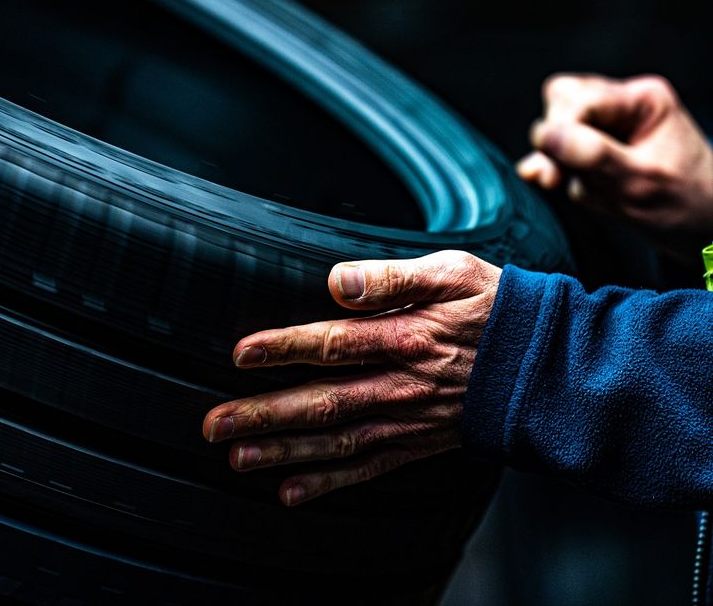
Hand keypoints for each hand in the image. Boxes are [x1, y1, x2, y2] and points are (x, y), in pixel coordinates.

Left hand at [202, 251, 499, 505]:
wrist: (551, 369)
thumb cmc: (497, 310)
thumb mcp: (453, 272)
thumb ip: (394, 277)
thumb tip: (340, 281)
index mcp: (407, 337)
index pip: (334, 343)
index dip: (286, 349)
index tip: (241, 354)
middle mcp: (402, 386)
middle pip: (324, 402)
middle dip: (265, 415)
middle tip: (215, 425)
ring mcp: (409, 421)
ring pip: (337, 441)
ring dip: (284, 452)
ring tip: (238, 458)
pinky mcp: (418, 444)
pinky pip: (368, 469)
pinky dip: (328, 484)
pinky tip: (290, 492)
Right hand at [516, 73, 712, 240]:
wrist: (701, 229)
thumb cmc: (685, 204)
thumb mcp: (641, 182)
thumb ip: (593, 155)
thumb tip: (545, 135)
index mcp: (643, 101)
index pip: (577, 99)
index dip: (559, 131)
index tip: (554, 168)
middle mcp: (623, 106)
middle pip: (561, 102)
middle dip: (556, 142)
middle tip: (561, 176)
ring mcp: (607, 126)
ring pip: (556, 128)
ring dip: (559, 160)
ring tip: (583, 186)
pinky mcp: (595, 148)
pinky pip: (559, 152)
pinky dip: (557, 170)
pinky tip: (555, 182)